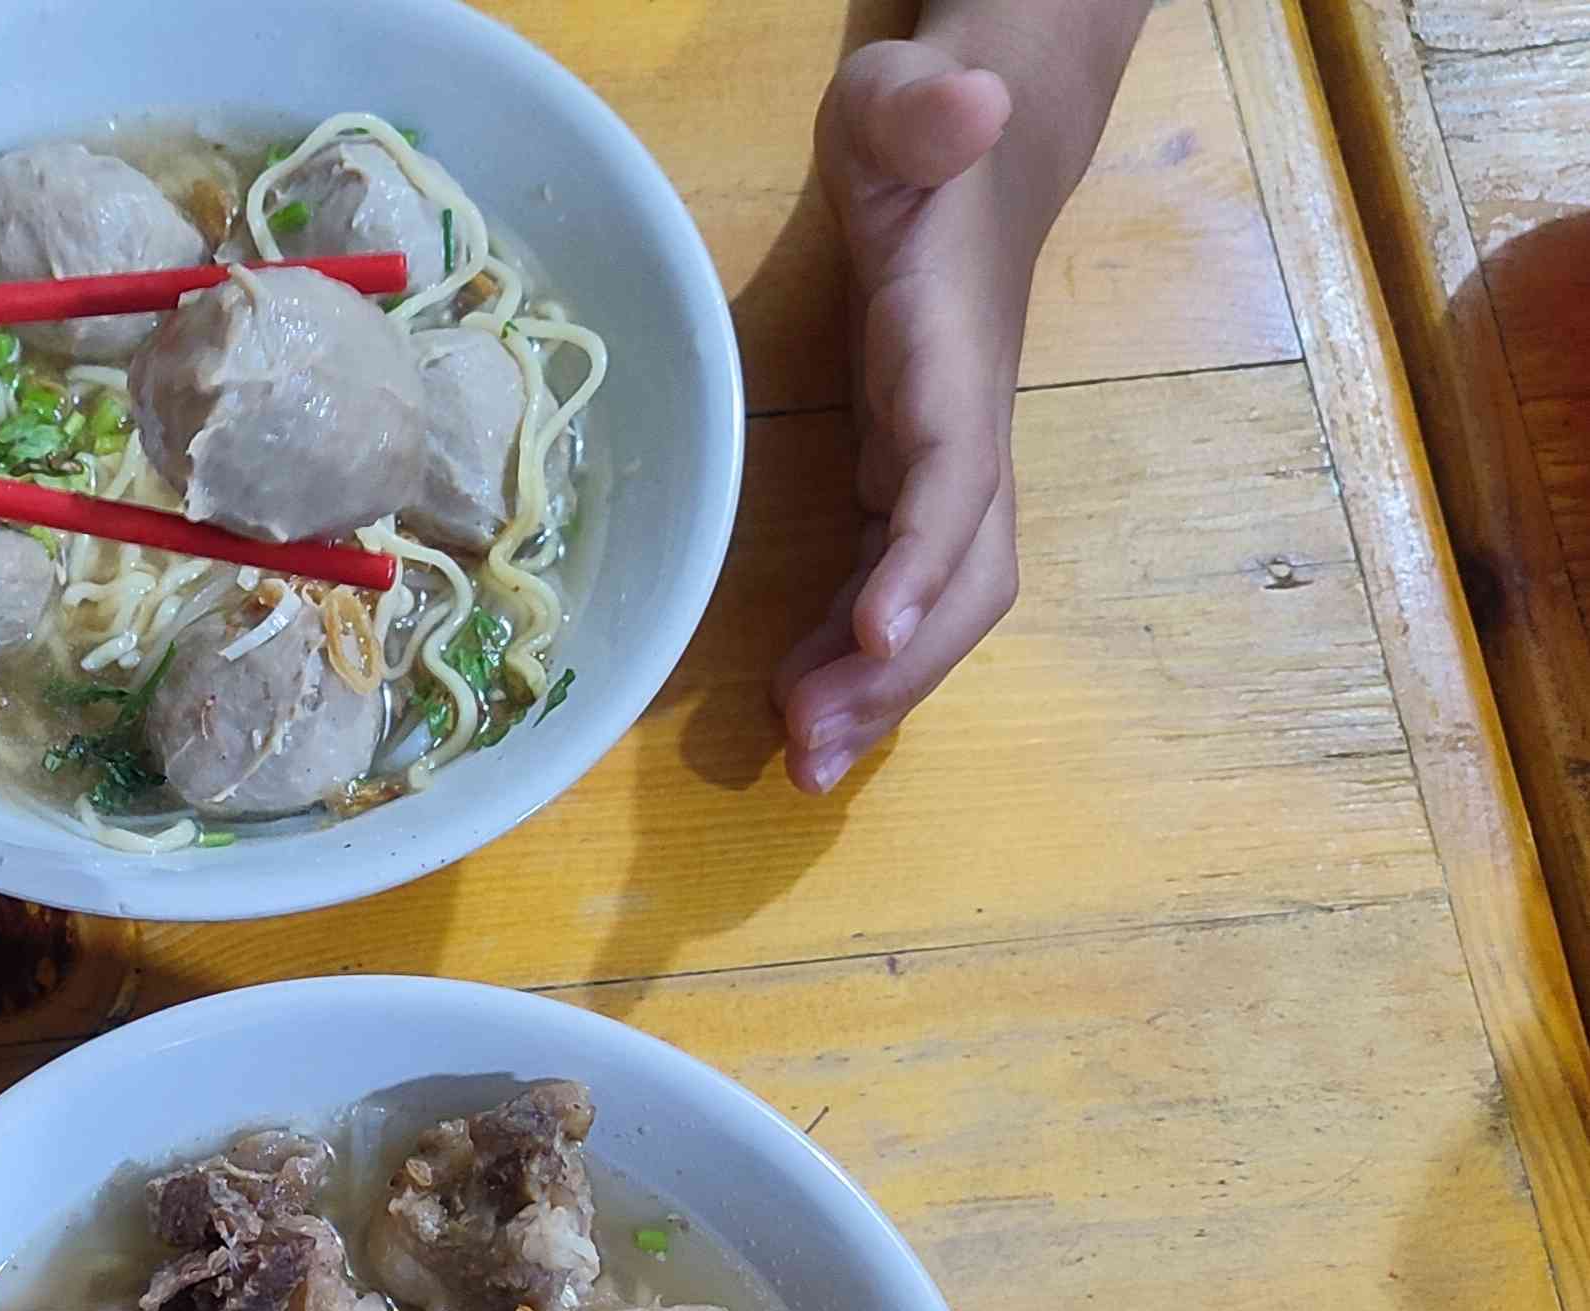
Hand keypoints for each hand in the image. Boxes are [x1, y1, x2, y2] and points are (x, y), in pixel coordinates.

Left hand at [775, 40, 1034, 792]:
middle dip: (899, 672)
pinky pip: (892, 591)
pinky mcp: (907, 480)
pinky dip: (850, 656)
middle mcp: (965, 428)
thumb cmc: (922, 132)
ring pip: (936, 604)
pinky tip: (791, 704)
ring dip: (876, 691)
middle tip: (812, 753)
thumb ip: (921, 107)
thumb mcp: (904, 105)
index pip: (958, 472)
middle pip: (966, 573)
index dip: (926, 555)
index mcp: (955, 354)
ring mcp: (943, 463)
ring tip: (800, 763)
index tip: (876, 632)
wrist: (965, 150)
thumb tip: (965, 100)